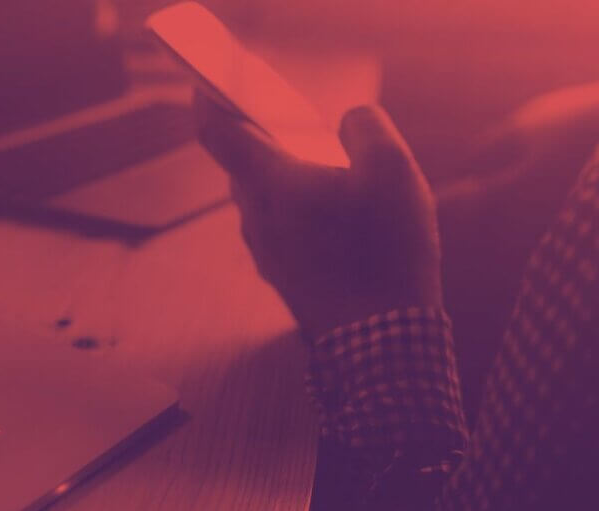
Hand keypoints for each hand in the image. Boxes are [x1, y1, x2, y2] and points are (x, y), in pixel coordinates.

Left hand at [194, 92, 442, 338]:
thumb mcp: (393, 169)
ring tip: (324, 165)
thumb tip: (348, 122)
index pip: (218, 131)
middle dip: (259, 137)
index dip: (208, 99)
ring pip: (263, 199)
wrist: (382, 342)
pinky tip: (335, 215)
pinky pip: (279, 229)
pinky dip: (296, 210)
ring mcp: (266, 251)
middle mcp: (256, 218)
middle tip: (284, 117)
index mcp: (271, 185)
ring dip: (284, 177)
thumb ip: (365, 127)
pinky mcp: (282, 276)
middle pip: (243, 164)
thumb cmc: (386, 252)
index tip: (205, 81)